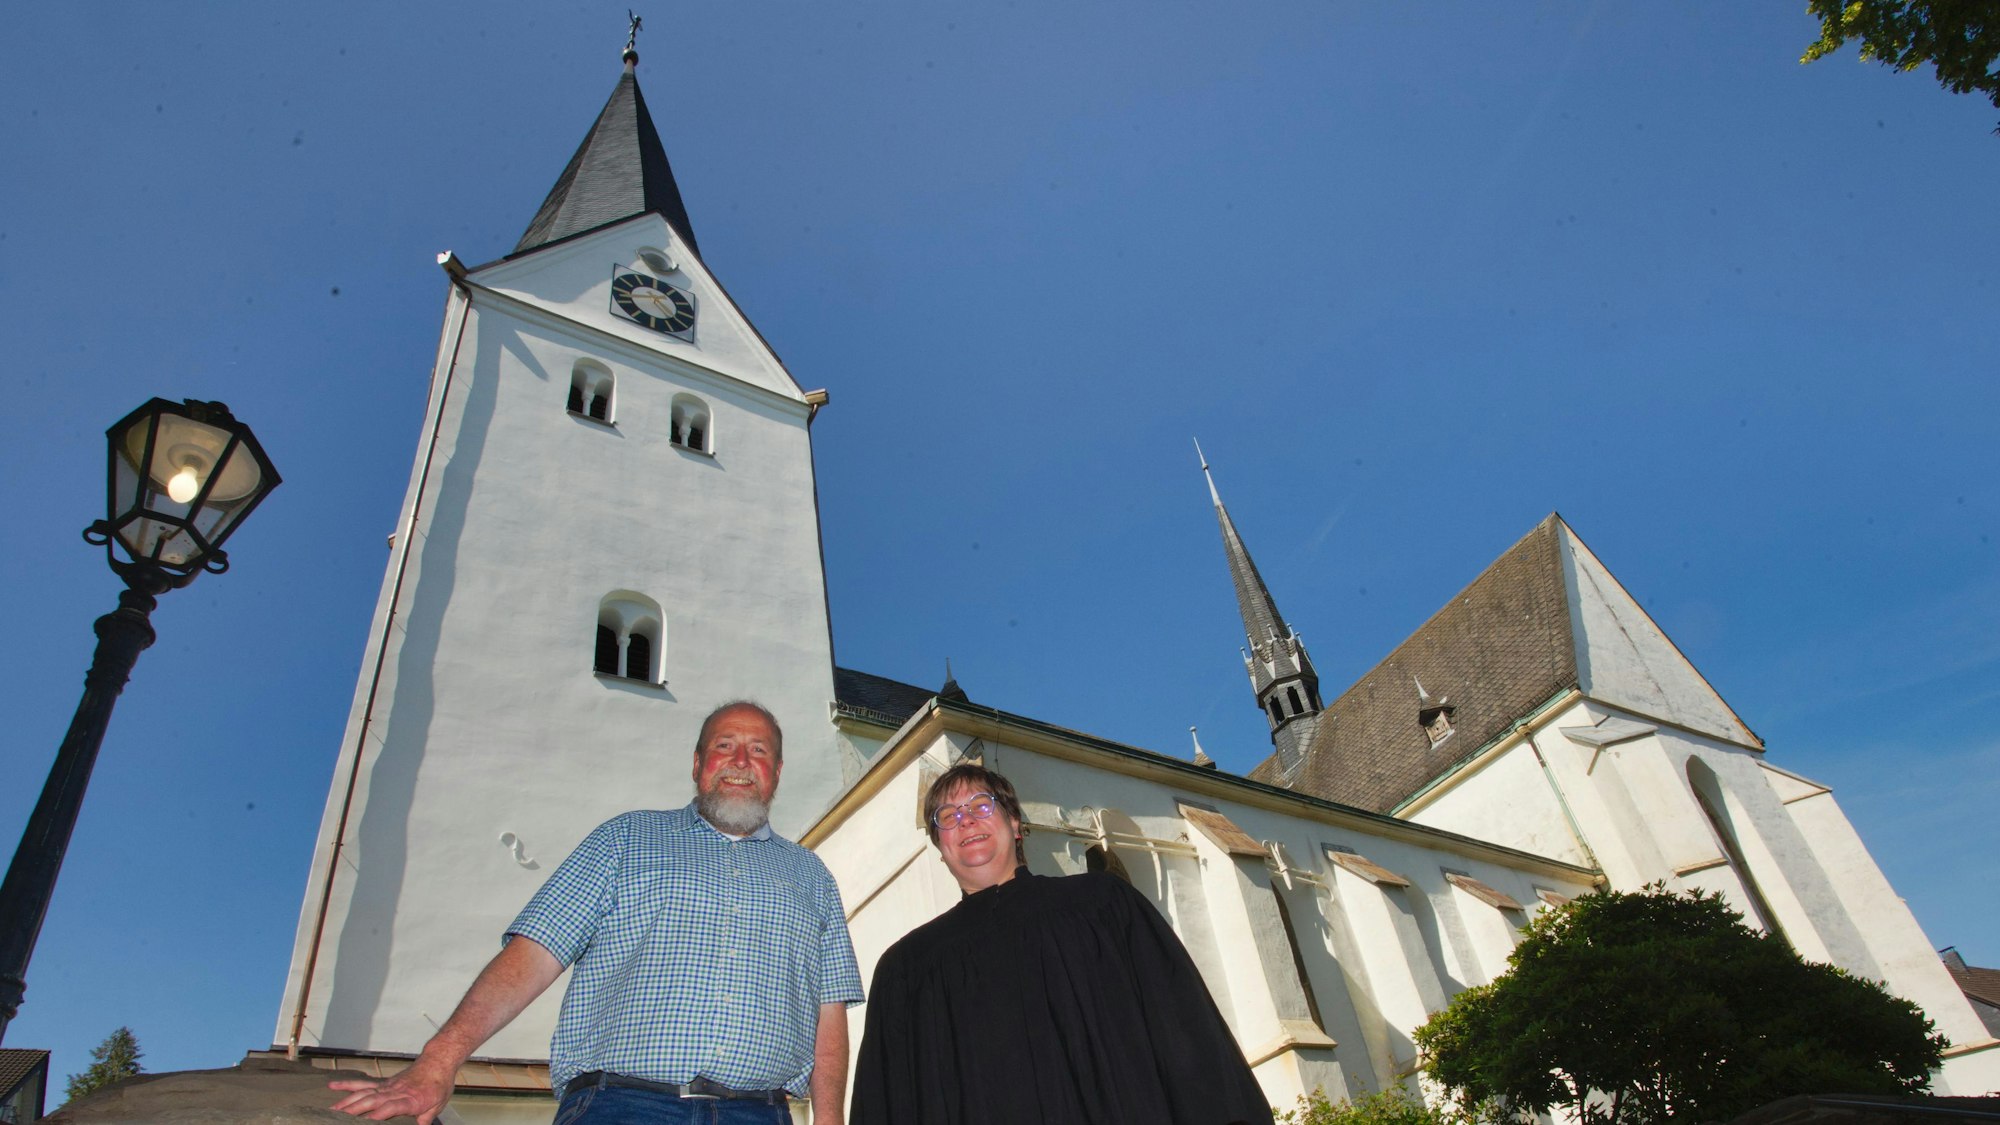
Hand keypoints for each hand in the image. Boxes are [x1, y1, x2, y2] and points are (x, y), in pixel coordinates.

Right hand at [328, 1063, 453, 1122]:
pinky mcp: (383, 1083)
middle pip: (371, 1100)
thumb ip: (424, 1120)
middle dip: (353, 1110)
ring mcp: (387, 1086)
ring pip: (364, 1093)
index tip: (364, 1122)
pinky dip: (347, 1085)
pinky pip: (363, 1084)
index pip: (390, 1107)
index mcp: (410, 1099)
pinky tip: (332, 1086)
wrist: (438, 1061)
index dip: (377, 1115)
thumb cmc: (439, 1085)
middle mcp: (395, 1092)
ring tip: (330, 1110)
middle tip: (336, 1118)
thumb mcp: (437, 1106)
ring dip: (346, 1101)